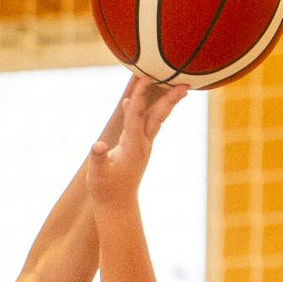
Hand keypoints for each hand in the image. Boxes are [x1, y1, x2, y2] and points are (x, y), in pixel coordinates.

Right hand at [86, 75, 185, 211]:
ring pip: (155, 118)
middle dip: (170, 99)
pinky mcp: (137, 146)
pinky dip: (141, 110)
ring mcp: (142, 145)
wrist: (117, 204)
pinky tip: (131, 102)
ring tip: (176, 87)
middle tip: (185, 84)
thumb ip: (98, 159)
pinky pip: (143, 123)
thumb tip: (97, 146)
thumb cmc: (105, 189)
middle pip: (158, 116)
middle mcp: (141, 143)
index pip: (137, 116)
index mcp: (132, 146)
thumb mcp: (97, 175)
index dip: (140, 96)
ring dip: (164, 102)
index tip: (145, 78)